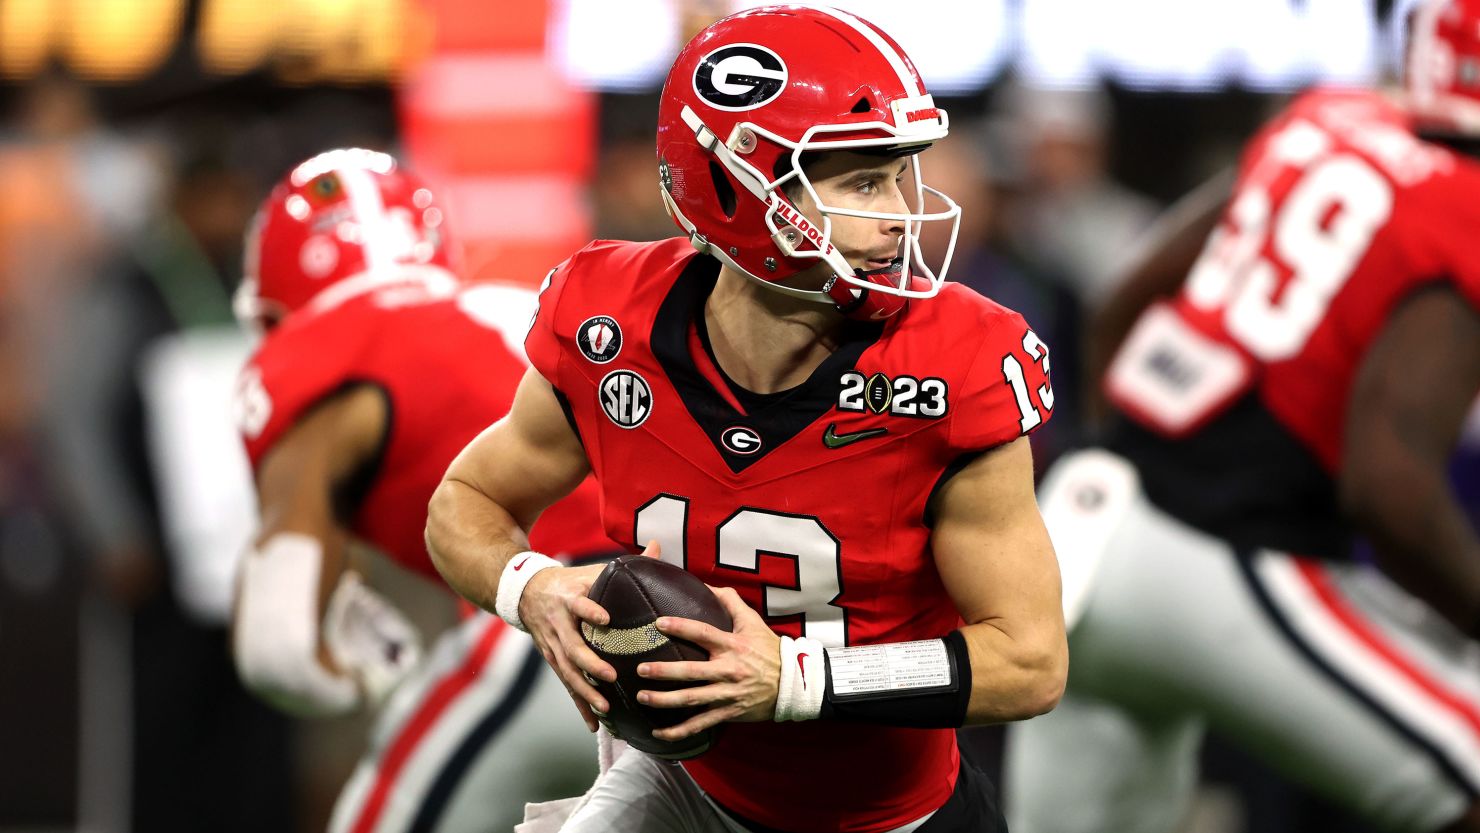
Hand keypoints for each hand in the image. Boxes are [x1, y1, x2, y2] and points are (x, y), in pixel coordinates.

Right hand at [518, 544, 664, 731]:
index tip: (605, 618)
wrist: (527, 592)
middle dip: (590, 664)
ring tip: (605, 708)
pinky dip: (580, 705)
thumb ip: (627, 564)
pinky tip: (594, 725)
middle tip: (609, 676)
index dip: (590, 611)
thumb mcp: (593, 569)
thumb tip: (658, 546)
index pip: (580, 604)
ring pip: (568, 672)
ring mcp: (553, 646)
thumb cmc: (572, 581)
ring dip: (585, 692)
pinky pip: (567, 685)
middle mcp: (559, 624)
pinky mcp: (553, 660)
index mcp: (570, 598)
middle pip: (572, 647)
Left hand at [635, 585, 780, 741]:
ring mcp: (727, 694)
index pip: (704, 633)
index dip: (681, 627)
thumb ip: (730, 601)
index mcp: (732, 645)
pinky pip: (700, 724)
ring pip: (692, 699)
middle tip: (641, 669)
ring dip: (665, 701)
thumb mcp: (752, 622)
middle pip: (691, 672)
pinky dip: (679, 731)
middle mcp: (728, 670)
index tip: (658, 623)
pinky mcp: (728, 713)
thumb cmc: (769, 649)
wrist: (793, 683)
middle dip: (664, 671)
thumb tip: (707, 585)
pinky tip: (658, 733)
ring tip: (642, 697)